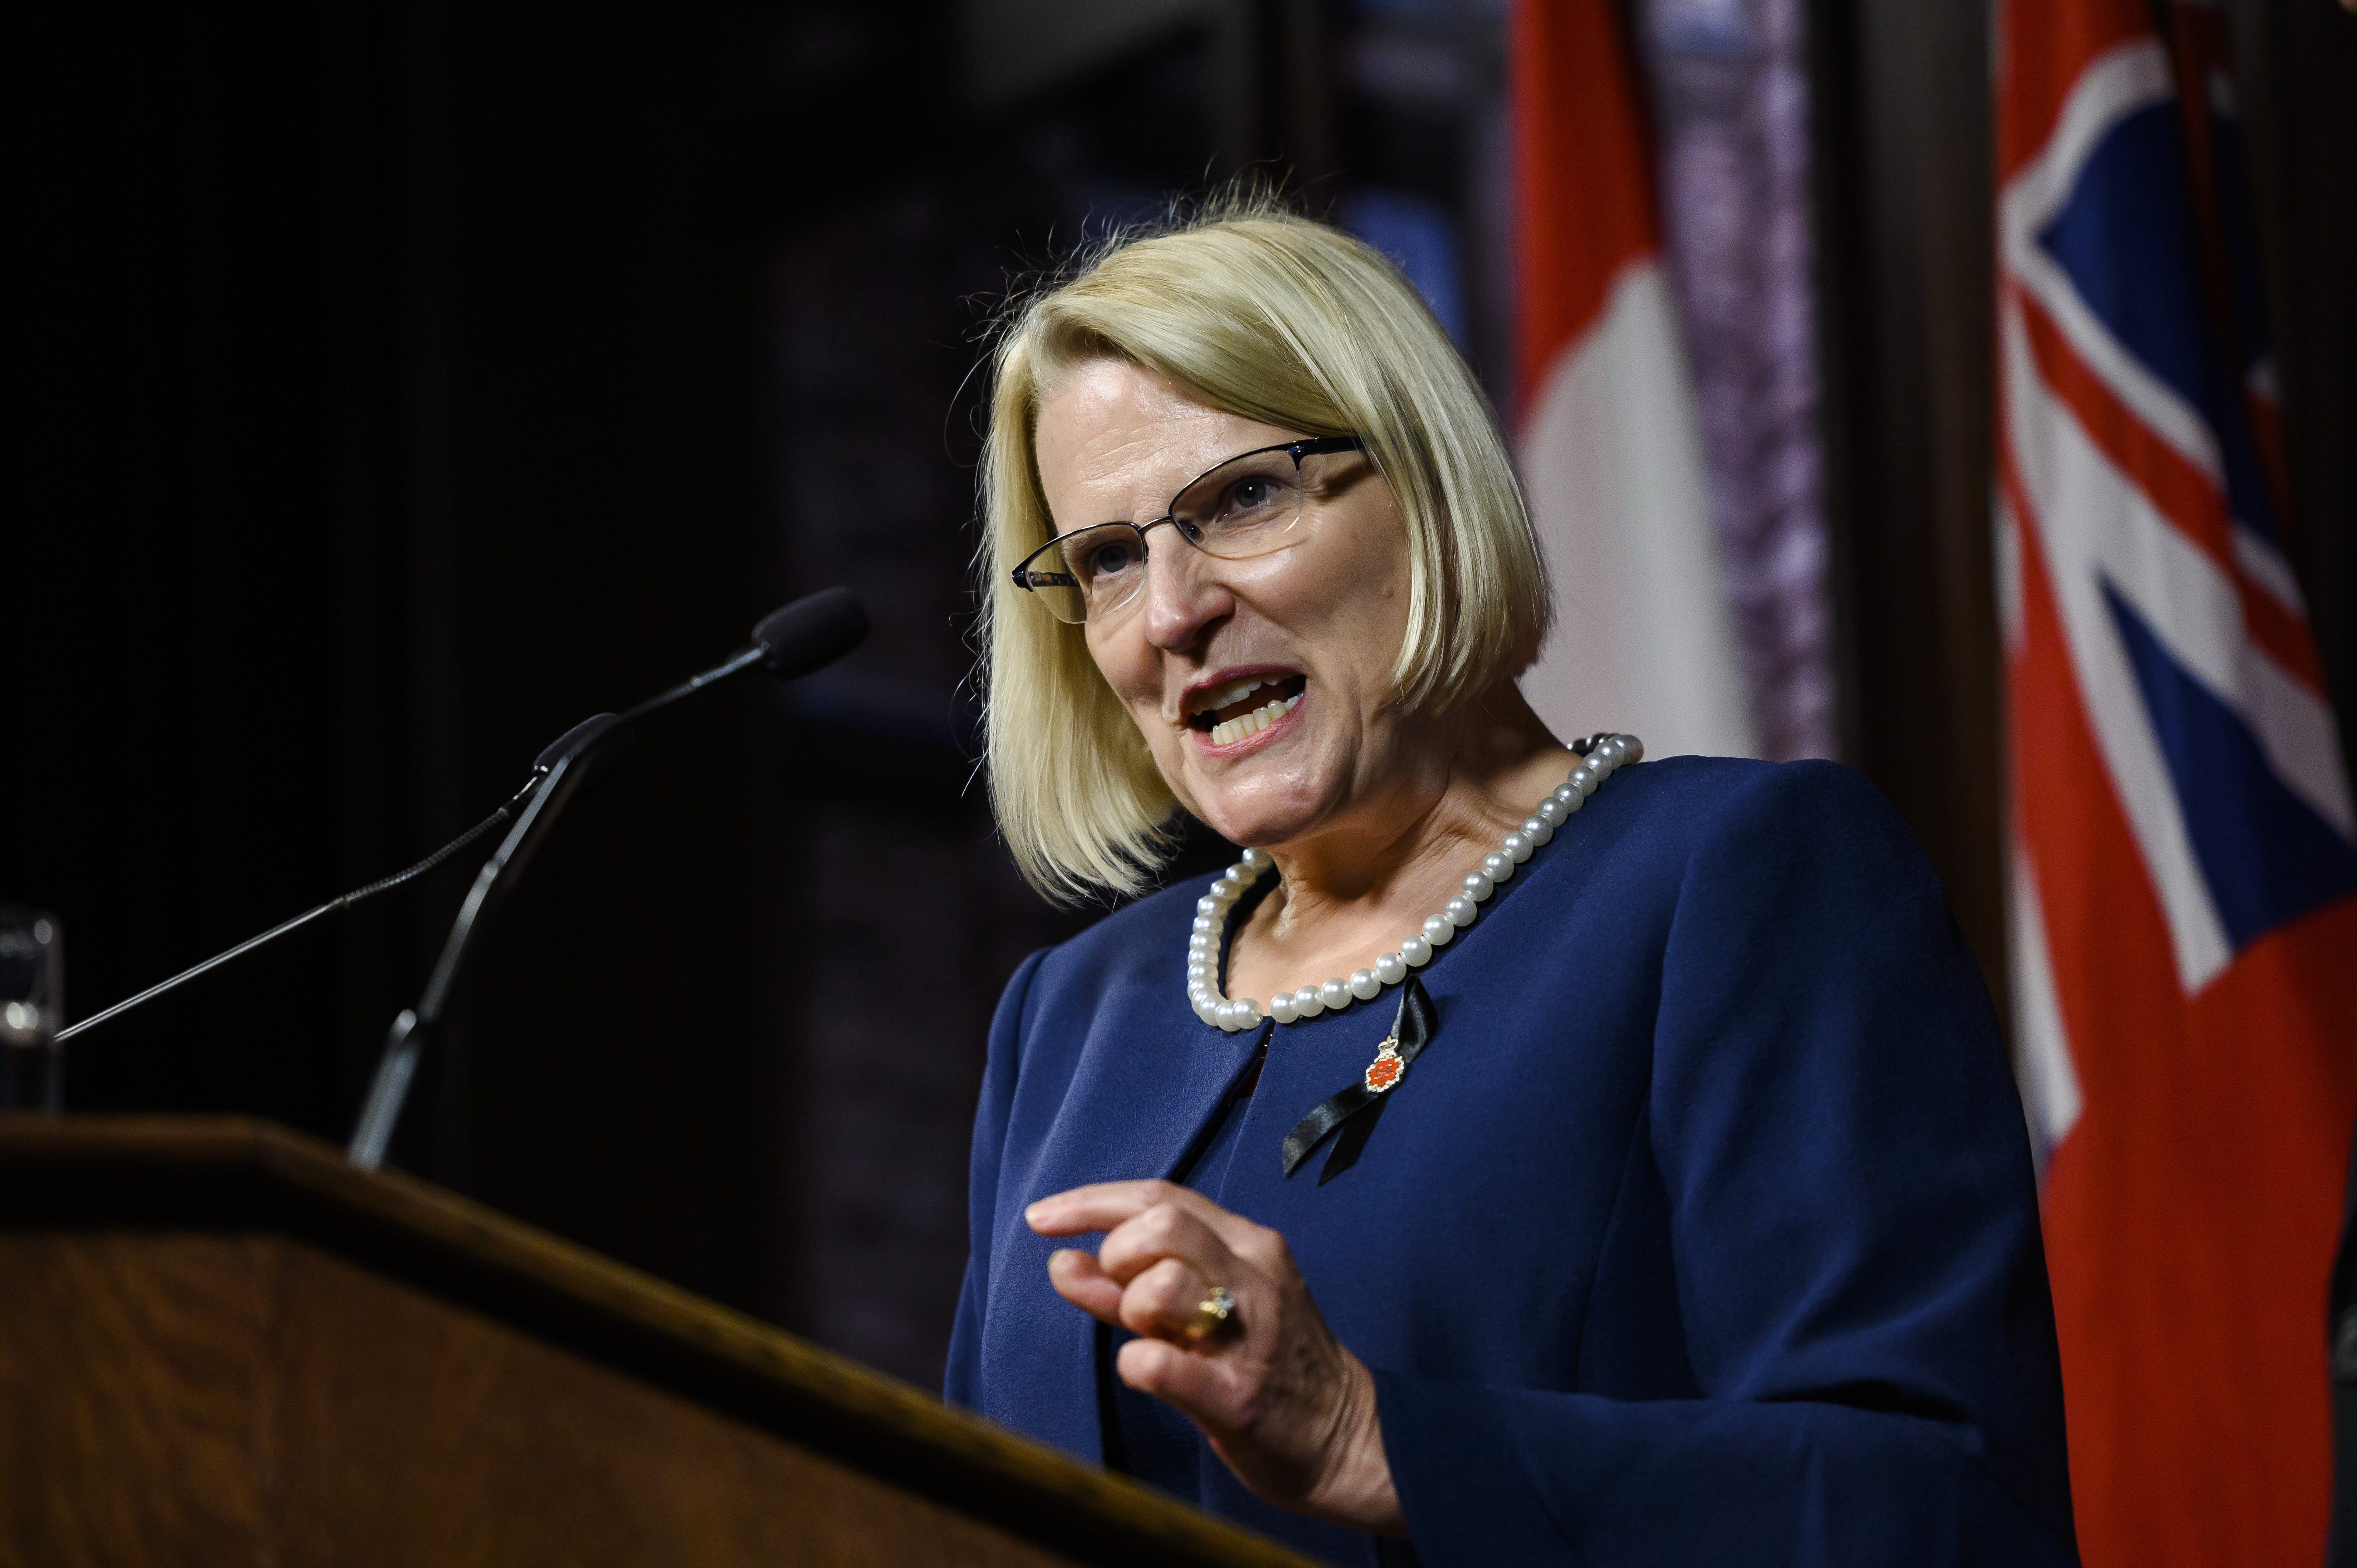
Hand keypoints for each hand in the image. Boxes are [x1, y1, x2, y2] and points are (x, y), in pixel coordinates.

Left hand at [1026, 1180, 1403, 1536]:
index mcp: (1249, 1245)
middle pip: (1161, 1223)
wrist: (1347, 1438)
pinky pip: (1159, 1364)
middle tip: (1122, 1292)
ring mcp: (1249, 1335)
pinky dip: (1136, 1364)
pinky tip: (1148, 1372)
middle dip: (1117, 1252)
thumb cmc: (1266, 1367)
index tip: (1041, 1217)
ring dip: (1131, 1307)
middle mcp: (1255, 1277)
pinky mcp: (1239, 1396)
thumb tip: (1060, 1260)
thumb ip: (1130, 1286)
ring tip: (1151, 1335)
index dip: (1091, 1201)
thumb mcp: (1204, 1311)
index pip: (1160, 1195)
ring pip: (1161, 1284)